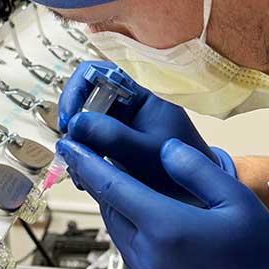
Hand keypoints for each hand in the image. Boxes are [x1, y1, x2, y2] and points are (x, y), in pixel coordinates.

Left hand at [56, 136, 268, 268]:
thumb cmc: (260, 254)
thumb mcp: (235, 200)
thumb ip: (196, 169)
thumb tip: (163, 149)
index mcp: (165, 225)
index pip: (111, 187)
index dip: (86, 162)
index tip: (67, 144)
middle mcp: (147, 252)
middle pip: (109, 209)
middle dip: (100, 182)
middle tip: (94, 156)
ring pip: (117, 232)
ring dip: (115, 207)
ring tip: (120, 184)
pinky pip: (131, 252)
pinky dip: (130, 230)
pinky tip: (146, 219)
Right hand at [58, 61, 234, 202]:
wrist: (198, 195)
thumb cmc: (183, 168)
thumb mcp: (146, 153)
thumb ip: (113, 137)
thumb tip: (76, 124)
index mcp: (139, 96)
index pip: (98, 74)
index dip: (77, 91)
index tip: (70, 120)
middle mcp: (126, 107)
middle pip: (84, 101)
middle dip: (73, 126)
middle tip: (71, 151)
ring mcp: (119, 127)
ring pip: (82, 126)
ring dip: (75, 147)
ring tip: (81, 172)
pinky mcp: (112, 147)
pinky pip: (87, 146)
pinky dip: (81, 160)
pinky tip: (86, 178)